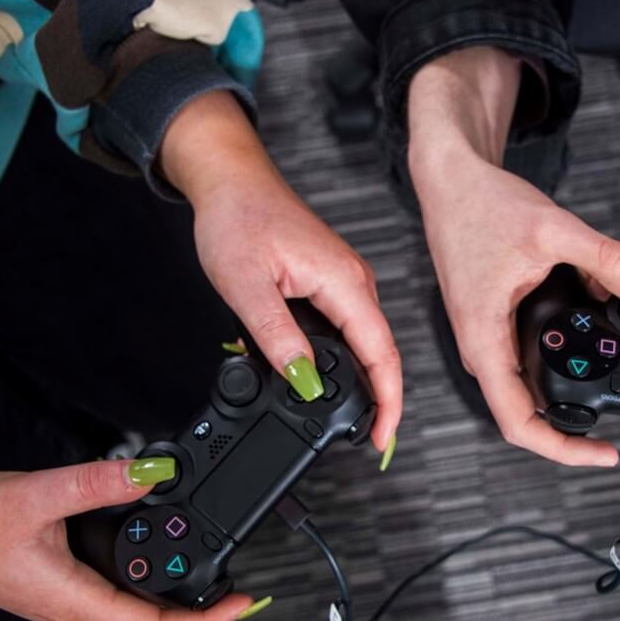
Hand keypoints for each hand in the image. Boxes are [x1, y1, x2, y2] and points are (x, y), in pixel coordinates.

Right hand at [0, 459, 266, 620]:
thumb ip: (94, 483)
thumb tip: (150, 471)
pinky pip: (115, 581)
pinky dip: (144, 565)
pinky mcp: (63, 575)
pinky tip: (158, 540)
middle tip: (238, 580)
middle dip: (199, 604)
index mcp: (74, 599)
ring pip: (134, 599)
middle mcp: (76, 604)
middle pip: (151, 619)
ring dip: (172, 585)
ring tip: (213, 558)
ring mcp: (69, 593)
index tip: (242, 604)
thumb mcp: (34, 495)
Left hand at [160, 91, 400, 457]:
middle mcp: (355, 281)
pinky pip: (347, 328)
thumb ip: (276, 337)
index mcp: (344, 282)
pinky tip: (318, 376)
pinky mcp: (331, 282)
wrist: (231, 180)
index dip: (388, 401)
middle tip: (359, 439)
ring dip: (356, 381)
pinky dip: (340, 359)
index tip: (381, 438)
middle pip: (380, 352)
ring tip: (340, 416)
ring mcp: (345, 281)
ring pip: (363, 342)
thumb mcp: (246, 285)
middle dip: (376, 399)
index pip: (382, 353)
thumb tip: (302, 382)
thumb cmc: (238, 218)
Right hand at [407, 48, 619, 466]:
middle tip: (615, 434)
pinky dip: (563, 349)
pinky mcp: (492, 321)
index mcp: (482, 338)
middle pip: (523, 412)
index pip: (516, 422)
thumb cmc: (480, 205)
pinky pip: (525, 356)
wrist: (450, 179)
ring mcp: (484, 336)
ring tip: (610, 375)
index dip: (562, 449)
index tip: (603, 455)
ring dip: (567, 386)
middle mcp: (479, 346)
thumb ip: (609, 262)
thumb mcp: (555, 230)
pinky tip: (592, 330)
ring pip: (526, 384)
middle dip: (571, 424)